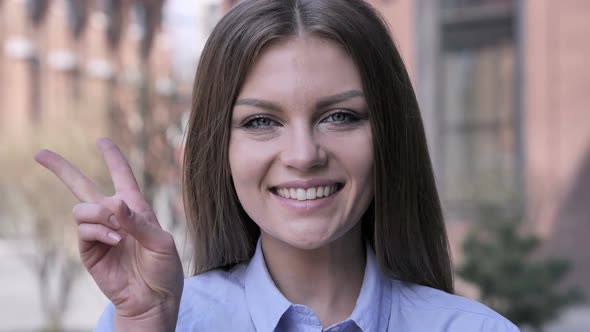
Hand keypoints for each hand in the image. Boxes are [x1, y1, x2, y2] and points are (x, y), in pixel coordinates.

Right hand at [35, 138, 183, 329]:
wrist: (152, 299)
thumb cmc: (164, 270)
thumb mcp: (162, 243)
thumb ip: (140, 222)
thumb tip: (115, 204)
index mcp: (136, 209)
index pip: (123, 177)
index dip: (113, 158)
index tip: (102, 141)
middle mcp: (115, 217)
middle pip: (83, 187)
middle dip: (62, 169)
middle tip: (39, 154)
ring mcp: (99, 233)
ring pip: (82, 208)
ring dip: (99, 214)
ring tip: (118, 232)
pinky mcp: (89, 250)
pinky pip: (84, 230)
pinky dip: (99, 231)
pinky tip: (115, 241)